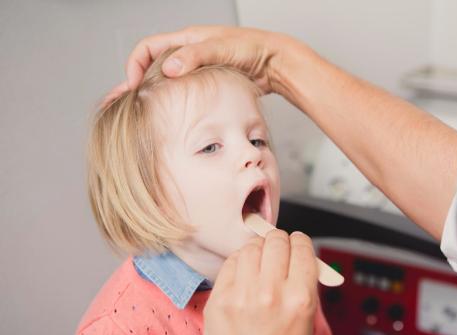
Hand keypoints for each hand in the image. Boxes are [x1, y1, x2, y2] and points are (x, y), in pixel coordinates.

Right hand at [104, 26, 312, 103]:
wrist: (274, 63)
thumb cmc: (252, 49)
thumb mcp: (220, 49)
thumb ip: (194, 57)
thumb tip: (169, 70)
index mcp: (187, 39)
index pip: (148, 47)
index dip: (136, 64)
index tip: (134, 85)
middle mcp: (188, 52)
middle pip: (152, 65)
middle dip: (136, 82)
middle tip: (123, 102)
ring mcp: (197, 68)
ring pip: (166, 80)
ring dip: (152, 93)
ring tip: (139, 112)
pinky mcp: (206, 82)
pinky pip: (182, 90)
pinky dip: (171, 100)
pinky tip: (168, 114)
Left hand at [202, 230, 318, 334]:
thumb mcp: (306, 323)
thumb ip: (304, 286)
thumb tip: (297, 257)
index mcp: (300, 299)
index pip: (301, 247)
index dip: (299, 243)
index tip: (296, 245)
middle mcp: (272, 293)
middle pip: (276, 240)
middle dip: (279, 242)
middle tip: (277, 250)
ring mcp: (243, 294)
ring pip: (251, 247)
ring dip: (257, 250)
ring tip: (258, 262)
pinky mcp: (220, 298)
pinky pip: (231, 262)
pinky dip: (239, 263)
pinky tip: (243, 274)